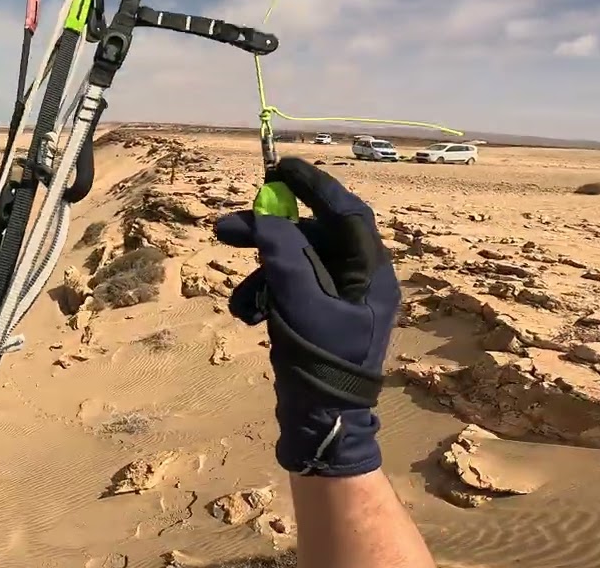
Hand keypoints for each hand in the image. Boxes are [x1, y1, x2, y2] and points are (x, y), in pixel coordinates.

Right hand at [214, 157, 398, 476]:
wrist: (321, 429)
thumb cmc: (322, 369)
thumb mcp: (301, 307)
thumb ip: (284, 257)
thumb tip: (266, 218)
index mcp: (372, 275)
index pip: (346, 213)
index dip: (313, 186)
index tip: (278, 169)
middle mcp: (359, 282)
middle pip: (312, 236)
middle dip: (268, 234)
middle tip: (227, 228)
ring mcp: (337, 301)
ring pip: (293, 264)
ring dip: (259, 274)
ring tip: (238, 301)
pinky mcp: (316, 318)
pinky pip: (286, 290)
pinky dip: (262, 297)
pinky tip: (246, 317)